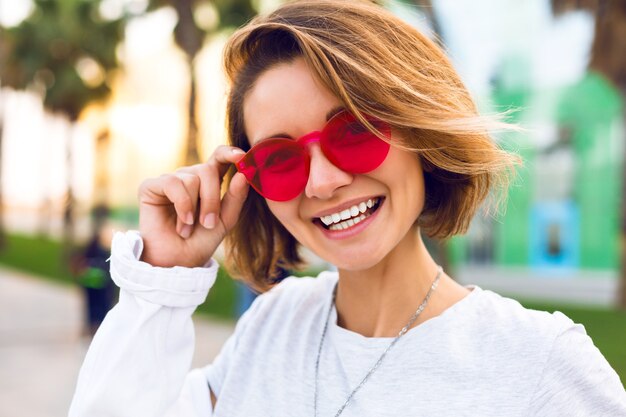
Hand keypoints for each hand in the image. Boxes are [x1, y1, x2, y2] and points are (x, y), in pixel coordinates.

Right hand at [137, 146, 248, 267]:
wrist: (178, 261)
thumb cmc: (201, 240)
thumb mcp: (225, 220)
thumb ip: (236, 197)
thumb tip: (243, 174)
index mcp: (209, 181)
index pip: (219, 157)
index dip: (229, 153)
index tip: (241, 157)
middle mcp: (189, 176)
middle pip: (207, 170)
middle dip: (212, 199)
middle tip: (208, 223)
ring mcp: (170, 180)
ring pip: (191, 178)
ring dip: (194, 208)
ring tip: (189, 227)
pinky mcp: (151, 186)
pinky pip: (172, 183)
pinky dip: (181, 204)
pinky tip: (181, 222)